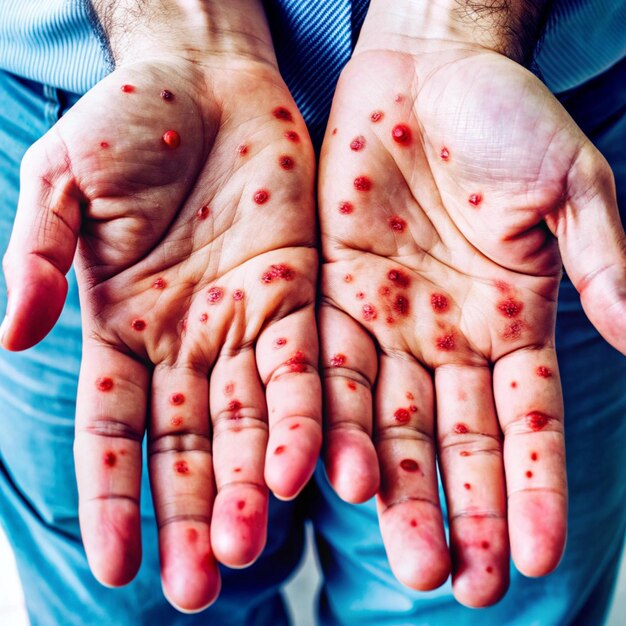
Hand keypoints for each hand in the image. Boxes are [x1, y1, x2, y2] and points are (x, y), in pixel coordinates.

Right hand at [1, 40, 320, 612]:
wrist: (207, 79)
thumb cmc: (127, 120)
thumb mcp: (63, 182)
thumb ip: (35, 256)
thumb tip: (8, 337)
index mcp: (122, 324)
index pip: (114, 430)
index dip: (112, 496)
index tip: (116, 565)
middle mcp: (187, 340)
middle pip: (189, 446)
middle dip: (192, 514)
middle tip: (198, 588)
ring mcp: (247, 322)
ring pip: (251, 423)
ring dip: (253, 485)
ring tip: (253, 550)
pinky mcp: (300, 296)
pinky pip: (307, 369)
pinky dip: (308, 419)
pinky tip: (312, 471)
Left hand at [318, 23, 625, 607]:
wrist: (425, 70)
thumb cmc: (506, 117)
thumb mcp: (571, 188)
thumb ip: (604, 264)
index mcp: (510, 319)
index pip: (524, 424)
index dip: (534, 490)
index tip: (538, 558)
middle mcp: (445, 335)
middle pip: (452, 442)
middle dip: (461, 512)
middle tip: (461, 585)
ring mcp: (385, 319)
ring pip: (389, 422)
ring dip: (396, 490)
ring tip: (407, 559)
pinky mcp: (329, 294)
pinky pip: (330, 368)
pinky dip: (334, 422)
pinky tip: (334, 477)